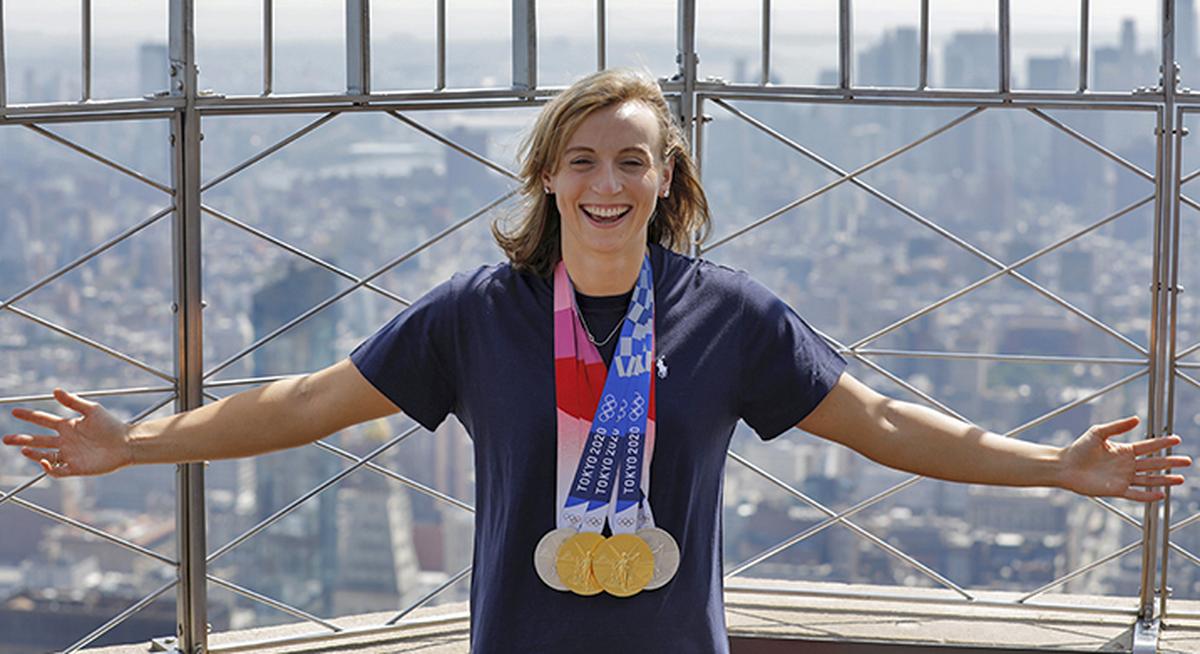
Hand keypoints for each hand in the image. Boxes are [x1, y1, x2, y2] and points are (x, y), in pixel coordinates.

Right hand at [2, 389, 133, 477]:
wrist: (127, 443)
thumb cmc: (111, 425)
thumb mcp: (92, 410)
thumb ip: (73, 401)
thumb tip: (55, 390)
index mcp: (67, 426)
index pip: (43, 420)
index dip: (29, 416)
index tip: (14, 411)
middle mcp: (65, 441)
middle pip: (38, 440)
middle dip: (22, 439)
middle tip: (6, 439)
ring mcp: (69, 455)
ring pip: (44, 455)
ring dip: (32, 453)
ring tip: (23, 448)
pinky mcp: (76, 467)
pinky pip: (57, 470)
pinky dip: (48, 468)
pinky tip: (44, 461)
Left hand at [1058, 416, 1190, 501]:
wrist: (1065, 466)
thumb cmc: (1079, 448)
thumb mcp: (1098, 433)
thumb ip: (1117, 427)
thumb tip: (1137, 418)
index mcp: (1124, 450)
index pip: (1148, 446)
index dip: (1162, 443)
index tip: (1176, 439)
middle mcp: (1127, 464)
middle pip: (1154, 463)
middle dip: (1170, 462)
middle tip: (1187, 461)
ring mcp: (1123, 477)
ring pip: (1149, 479)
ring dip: (1164, 480)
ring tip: (1181, 479)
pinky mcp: (1116, 489)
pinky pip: (1136, 494)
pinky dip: (1148, 495)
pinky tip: (1161, 494)